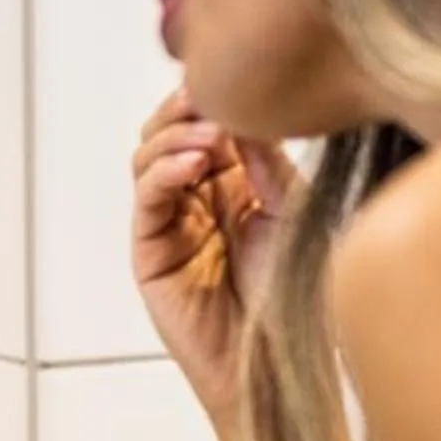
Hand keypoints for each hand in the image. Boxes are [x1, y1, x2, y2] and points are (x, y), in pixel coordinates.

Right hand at [133, 86, 300, 428]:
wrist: (280, 364)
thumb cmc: (294, 298)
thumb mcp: (292, 212)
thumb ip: (267, 163)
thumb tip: (242, 113)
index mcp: (236, 185)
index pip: (210, 124)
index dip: (214, 97)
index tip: (236, 76)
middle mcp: (198, 200)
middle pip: (170, 132)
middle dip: (186, 107)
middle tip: (212, 94)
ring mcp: (171, 227)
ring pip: (149, 158)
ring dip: (175, 136)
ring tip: (212, 137)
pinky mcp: (150, 255)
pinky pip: (146, 201)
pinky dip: (162, 173)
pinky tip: (194, 164)